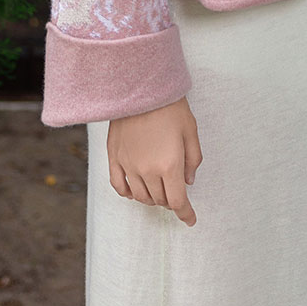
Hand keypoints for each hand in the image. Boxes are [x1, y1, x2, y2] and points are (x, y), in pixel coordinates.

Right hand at [107, 96, 203, 226]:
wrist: (140, 86)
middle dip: (170, 199)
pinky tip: (135, 191)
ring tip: (158, 188)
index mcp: (170, 165)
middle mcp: (147, 170)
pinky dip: (128, 193)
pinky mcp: (114, 157)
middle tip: (176, 190)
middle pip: (160, 200)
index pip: (177, 202)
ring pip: (140, 196)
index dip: (186, 214)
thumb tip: (188, 182)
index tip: (190, 220)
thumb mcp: (191, 131)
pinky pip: (119, 186)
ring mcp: (128, 165)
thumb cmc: (170, 106)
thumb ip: (193, 160)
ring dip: (152, 197)